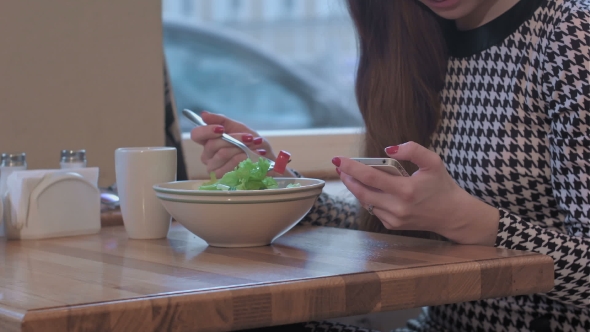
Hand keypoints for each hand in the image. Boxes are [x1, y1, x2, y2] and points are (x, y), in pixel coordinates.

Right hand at [190, 111, 293, 177]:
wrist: (267, 158)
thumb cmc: (251, 142)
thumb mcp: (238, 127)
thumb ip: (221, 120)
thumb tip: (203, 114)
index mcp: (208, 141)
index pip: (196, 135)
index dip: (206, 131)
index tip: (221, 129)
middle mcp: (208, 156)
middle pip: (212, 145)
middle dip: (234, 139)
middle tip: (250, 137)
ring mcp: (214, 169)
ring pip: (222, 154)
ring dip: (241, 148)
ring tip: (254, 146)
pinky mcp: (224, 179)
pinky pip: (230, 166)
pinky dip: (244, 158)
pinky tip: (254, 156)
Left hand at [333, 142, 498, 245]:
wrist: (453, 215)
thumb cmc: (442, 185)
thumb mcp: (433, 162)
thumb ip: (412, 150)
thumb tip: (387, 148)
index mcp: (406, 190)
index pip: (370, 178)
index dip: (352, 168)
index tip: (338, 159)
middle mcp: (397, 207)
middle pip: (362, 192)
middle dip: (348, 178)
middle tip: (339, 165)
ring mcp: (393, 219)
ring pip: (365, 201)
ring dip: (355, 187)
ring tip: (348, 174)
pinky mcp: (392, 225)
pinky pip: (373, 209)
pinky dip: (368, 198)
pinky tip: (368, 188)